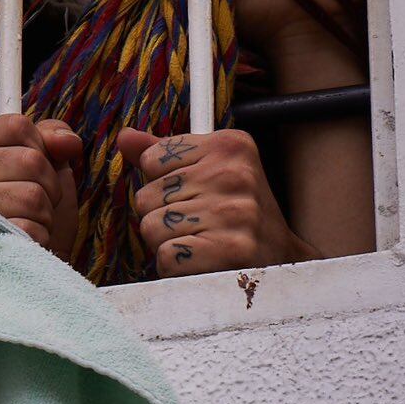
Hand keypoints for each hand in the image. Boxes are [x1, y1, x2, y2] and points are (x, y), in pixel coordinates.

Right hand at [0, 114, 82, 256]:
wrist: (22, 269)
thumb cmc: (28, 213)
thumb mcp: (43, 166)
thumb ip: (52, 140)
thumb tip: (68, 142)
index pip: (17, 125)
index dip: (41, 148)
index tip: (32, 170)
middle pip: (30, 160)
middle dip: (48, 187)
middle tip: (32, 204)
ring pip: (32, 195)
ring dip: (43, 215)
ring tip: (25, 223)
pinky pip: (29, 227)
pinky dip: (37, 238)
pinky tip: (20, 241)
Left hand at [120, 128, 314, 275]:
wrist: (280, 259)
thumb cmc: (234, 214)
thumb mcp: (206, 173)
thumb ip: (165, 156)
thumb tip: (125, 137)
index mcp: (230, 145)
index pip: (152, 159)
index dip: (163, 185)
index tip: (195, 194)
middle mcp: (235, 174)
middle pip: (146, 196)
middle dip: (162, 216)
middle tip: (199, 224)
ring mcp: (235, 212)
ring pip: (151, 228)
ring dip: (167, 243)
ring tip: (201, 242)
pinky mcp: (230, 249)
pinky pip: (165, 256)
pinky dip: (175, 267)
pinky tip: (202, 262)